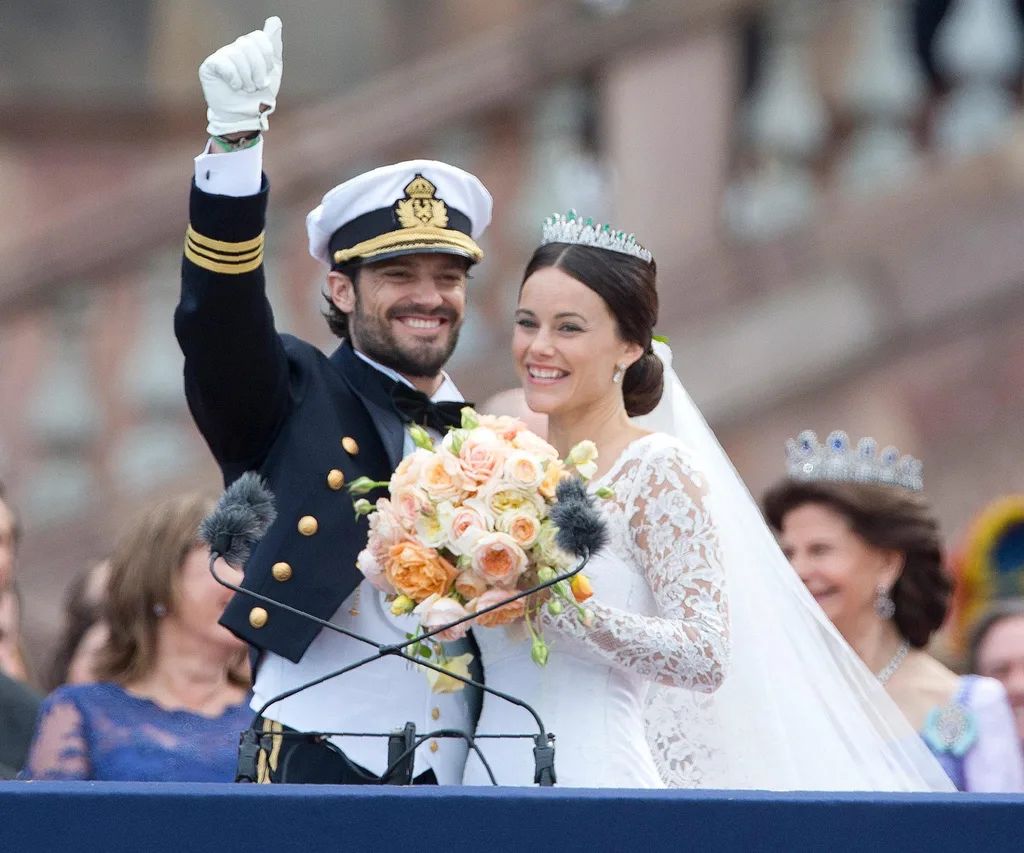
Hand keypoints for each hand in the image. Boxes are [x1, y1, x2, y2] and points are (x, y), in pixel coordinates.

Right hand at [199, 16, 282, 135]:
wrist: (246, 117)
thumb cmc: (259, 96)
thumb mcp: (272, 71)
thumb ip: (274, 46)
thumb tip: (275, 20)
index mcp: (250, 48)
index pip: (259, 37)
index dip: (266, 56)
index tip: (267, 73)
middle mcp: (235, 49)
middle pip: (248, 44)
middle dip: (258, 70)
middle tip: (257, 85)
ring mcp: (221, 56)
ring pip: (236, 54)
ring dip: (247, 78)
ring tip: (246, 89)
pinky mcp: (210, 66)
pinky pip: (224, 63)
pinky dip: (234, 78)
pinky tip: (234, 86)